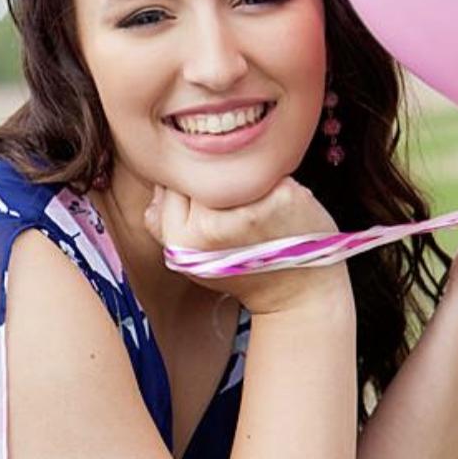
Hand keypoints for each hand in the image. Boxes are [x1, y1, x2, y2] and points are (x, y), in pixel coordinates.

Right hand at [142, 175, 351, 316]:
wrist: (298, 294)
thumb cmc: (244, 270)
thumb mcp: (190, 258)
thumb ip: (162, 222)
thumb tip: (159, 182)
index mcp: (181, 241)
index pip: (172, 181)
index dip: (192, 187)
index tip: (212, 204)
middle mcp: (211, 225)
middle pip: (202, 171)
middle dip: (218, 180)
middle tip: (238, 206)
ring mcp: (249, 209)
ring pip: (235, 164)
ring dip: (246, 176)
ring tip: (258, 204)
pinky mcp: (284, 196)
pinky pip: (269, 167)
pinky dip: (275, 179)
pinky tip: (280, 203)